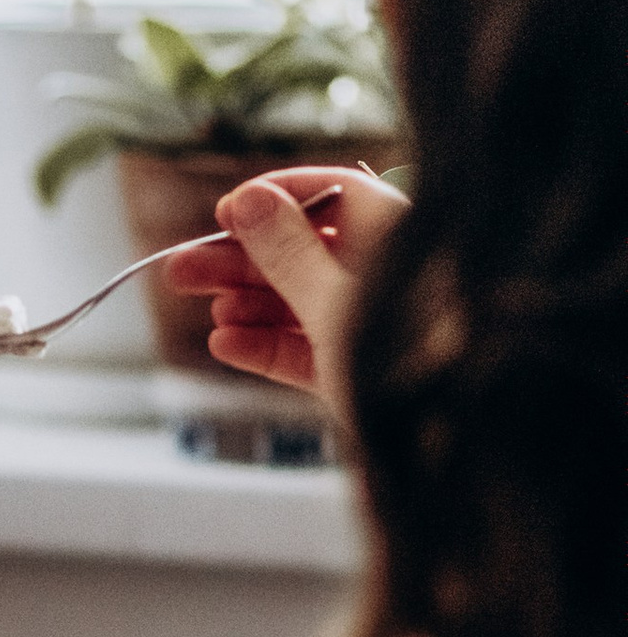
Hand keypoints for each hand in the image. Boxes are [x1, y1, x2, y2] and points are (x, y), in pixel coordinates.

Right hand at [159, 162, 403, 410]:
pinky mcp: (357, 368)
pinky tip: (225, 343)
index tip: (225, 213)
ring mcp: (369, 324)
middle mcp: (384, 275)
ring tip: (202, 307)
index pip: (333, 193)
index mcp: (396, 237)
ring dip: (246, 303)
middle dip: (240, 260)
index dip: (276, 200)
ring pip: (298, 302)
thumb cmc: (413, 355)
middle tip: (182, 267)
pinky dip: (264, 346)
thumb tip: (253, 201)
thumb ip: (289, 252)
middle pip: (303, 251)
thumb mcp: (334, 299)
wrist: (454, 442)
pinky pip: (305, 349)